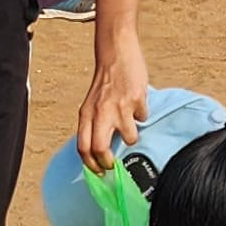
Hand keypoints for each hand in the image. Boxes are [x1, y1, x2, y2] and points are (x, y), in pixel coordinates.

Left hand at [75, 29, 148, 172]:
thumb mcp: (92, 104)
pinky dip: (142, 115)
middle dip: (107, 163)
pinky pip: (142, 118)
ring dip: (132, 136)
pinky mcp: (136, 101)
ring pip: (129, 138)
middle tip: (112, 166)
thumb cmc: (104, 81)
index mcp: (86, 114)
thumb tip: (99, 150)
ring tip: (130, 125)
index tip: (98, 172)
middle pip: (99, 149)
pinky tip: (137, 104)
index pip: (83, 147)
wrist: (116, 53)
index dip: (90, 164)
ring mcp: (119, 107)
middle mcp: (100, 112)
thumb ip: (94, 124)